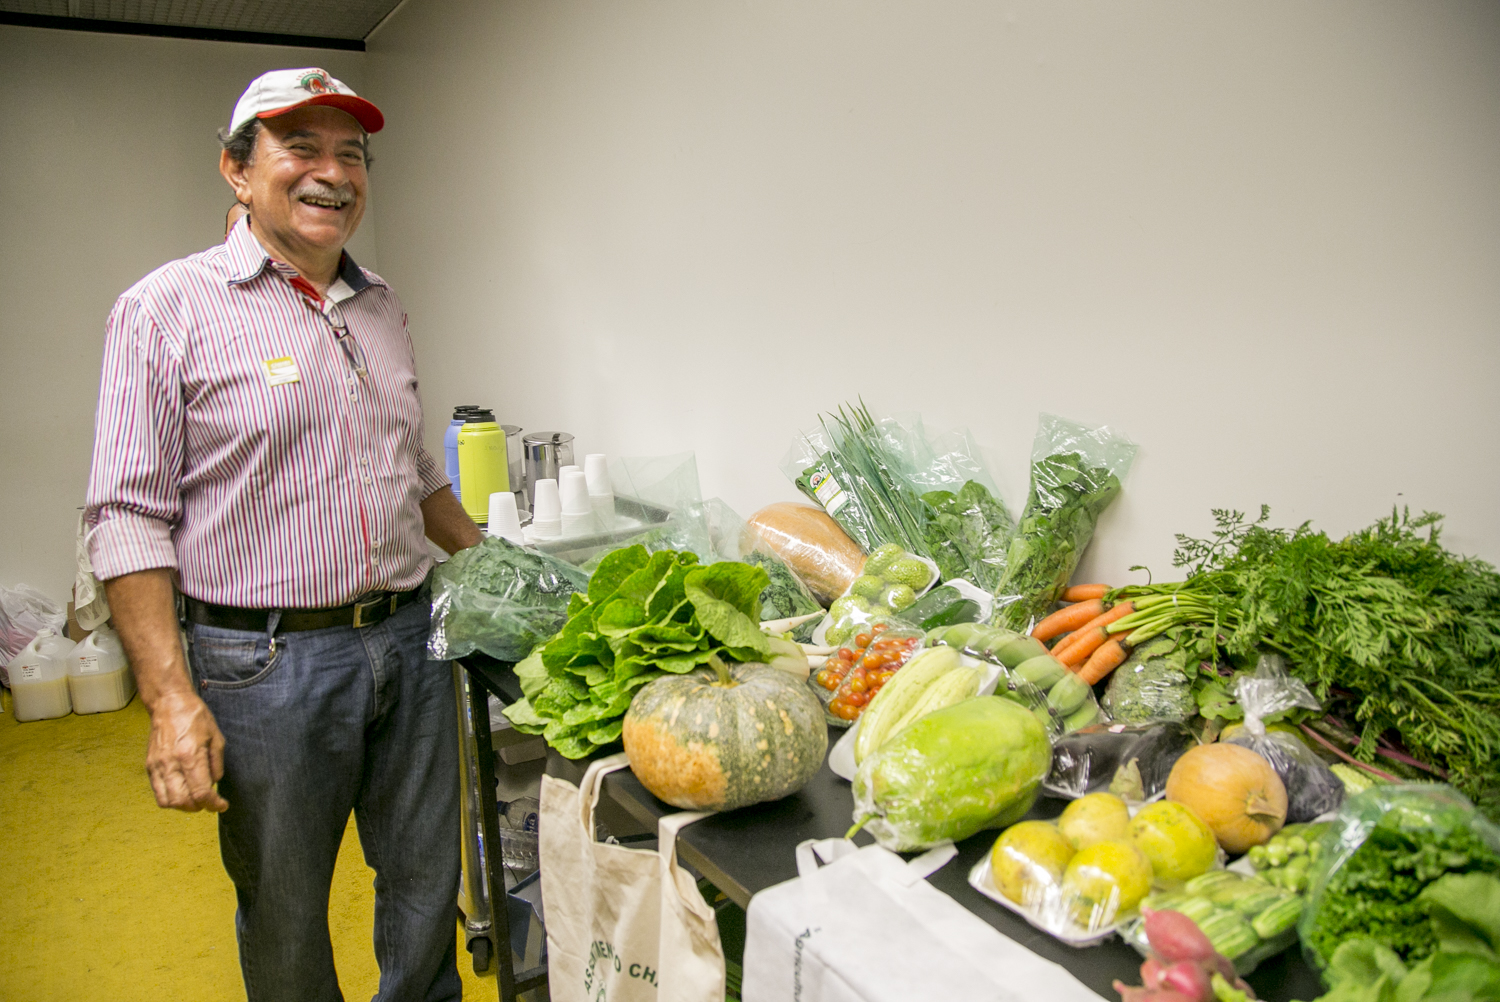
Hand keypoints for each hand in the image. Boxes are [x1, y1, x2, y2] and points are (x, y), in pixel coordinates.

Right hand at [145, 691, 228, 811]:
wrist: (170, 704)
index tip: (221, 805)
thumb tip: (214, 784)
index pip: (201, 792)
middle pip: (183, 802)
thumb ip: (216, 764)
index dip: (213, 804)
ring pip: (168, 802)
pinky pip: (158, 793)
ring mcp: (158, 766)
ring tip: (195, 798)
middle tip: (209, 802)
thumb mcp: (216, 738)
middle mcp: (171, 764)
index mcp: (190, 756)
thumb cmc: (196, 718)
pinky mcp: (150, 766)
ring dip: (184, 806)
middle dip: (199, 807)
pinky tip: (182, 792)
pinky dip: (170, 799)